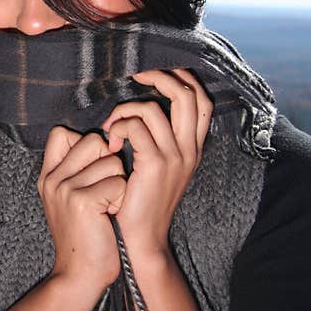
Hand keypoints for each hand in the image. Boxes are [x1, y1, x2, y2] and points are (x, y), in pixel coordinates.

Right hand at [37, 126, 127, 287]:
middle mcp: (53, 178)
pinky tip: (111, 215)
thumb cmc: (85, 236)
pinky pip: (119, 182)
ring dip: (119, 184)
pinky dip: (122, 199)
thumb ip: (76, 170)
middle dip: (109, 162)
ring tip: (107, 207)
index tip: (93, 170)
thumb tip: (103, 141)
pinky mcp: (83, 200)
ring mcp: (65, 188)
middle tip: (104, 192)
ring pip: (112, 161)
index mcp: (48, 175)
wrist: (80, 274)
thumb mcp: (68, 199)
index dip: (86, 144)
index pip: (62, 133)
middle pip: (94, 141)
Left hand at [98, 68, 212, 257]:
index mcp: (192, 147)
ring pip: (152, 109)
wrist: (142, 238)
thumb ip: (156, 138)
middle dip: (160, 76)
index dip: (181, 78)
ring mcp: (176, 156)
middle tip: (135, 75)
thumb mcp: (156, 166)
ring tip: (111, 129)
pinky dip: (118, 128)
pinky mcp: (156, 164)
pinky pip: (135, 127)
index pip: (201, 99)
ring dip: (124, 111)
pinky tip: (110, 146)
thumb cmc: (140, 200)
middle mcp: (189, 148)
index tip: (153, 72)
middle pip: (187, 94)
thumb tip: (140, 109)